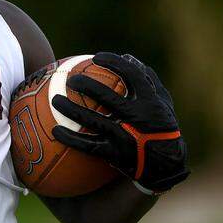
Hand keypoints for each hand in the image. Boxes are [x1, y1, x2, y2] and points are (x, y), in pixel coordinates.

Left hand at [50, 52, 189, 192]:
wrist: (167, 165)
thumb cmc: (162, 127)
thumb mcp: (163, 103)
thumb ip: (148, 80)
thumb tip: (127, 57)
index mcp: (151, 102)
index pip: (133, 75)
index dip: (114, 63)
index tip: (97, 57)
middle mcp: (138, 117)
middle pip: (108, 97)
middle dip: (87, 85)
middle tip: (71, 79)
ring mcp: (125, 136)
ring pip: (94, 120)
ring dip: (72, 109)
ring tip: (55, 100)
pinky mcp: (115, 153)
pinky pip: (88, 145)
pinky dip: (71, 138)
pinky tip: (55, 131)